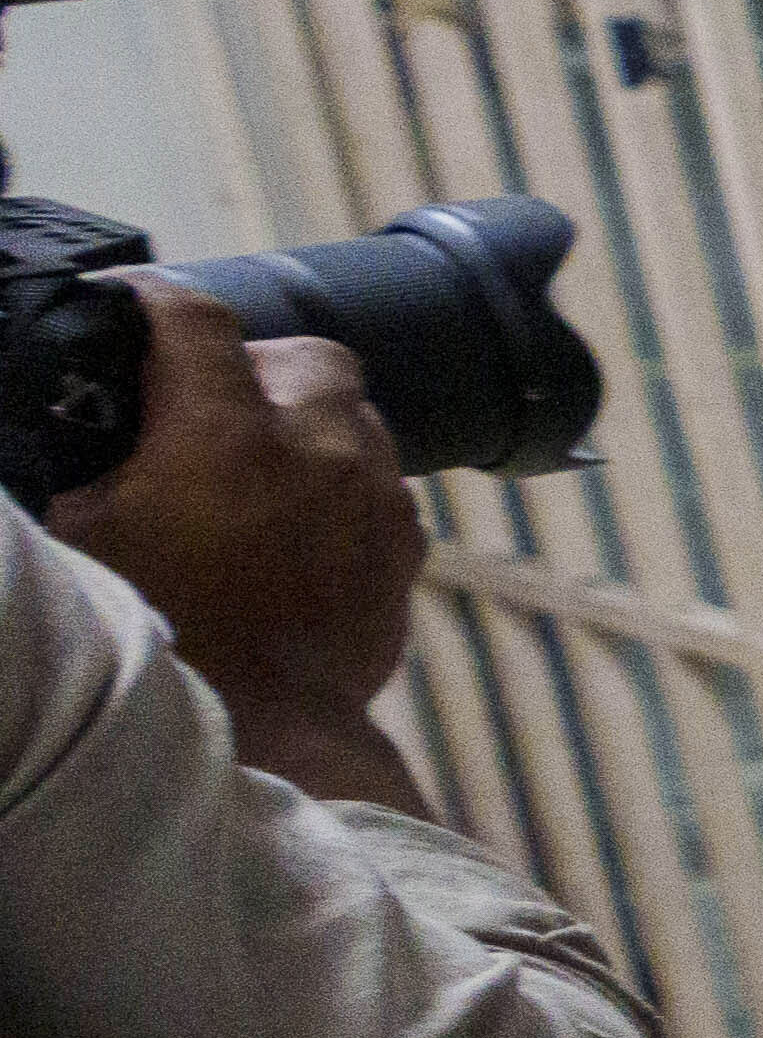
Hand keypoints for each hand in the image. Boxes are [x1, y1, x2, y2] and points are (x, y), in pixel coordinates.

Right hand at [47, 282, 422, 812]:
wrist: (262, 735)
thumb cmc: (159, 638)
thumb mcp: (82, 536)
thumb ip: (91, 461)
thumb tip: (85, 424)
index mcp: (223, 435)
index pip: (194, 318)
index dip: (153, 301)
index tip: (131, 308)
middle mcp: (317, 449)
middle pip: (307, 355)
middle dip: (257, 365)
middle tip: (208, 402)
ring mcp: (374, 497)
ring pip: (355, 417)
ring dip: (308, 425)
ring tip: (255, 466)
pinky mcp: (404, 547)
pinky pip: (382, 482)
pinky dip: (343, 484)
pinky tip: (297, 521)